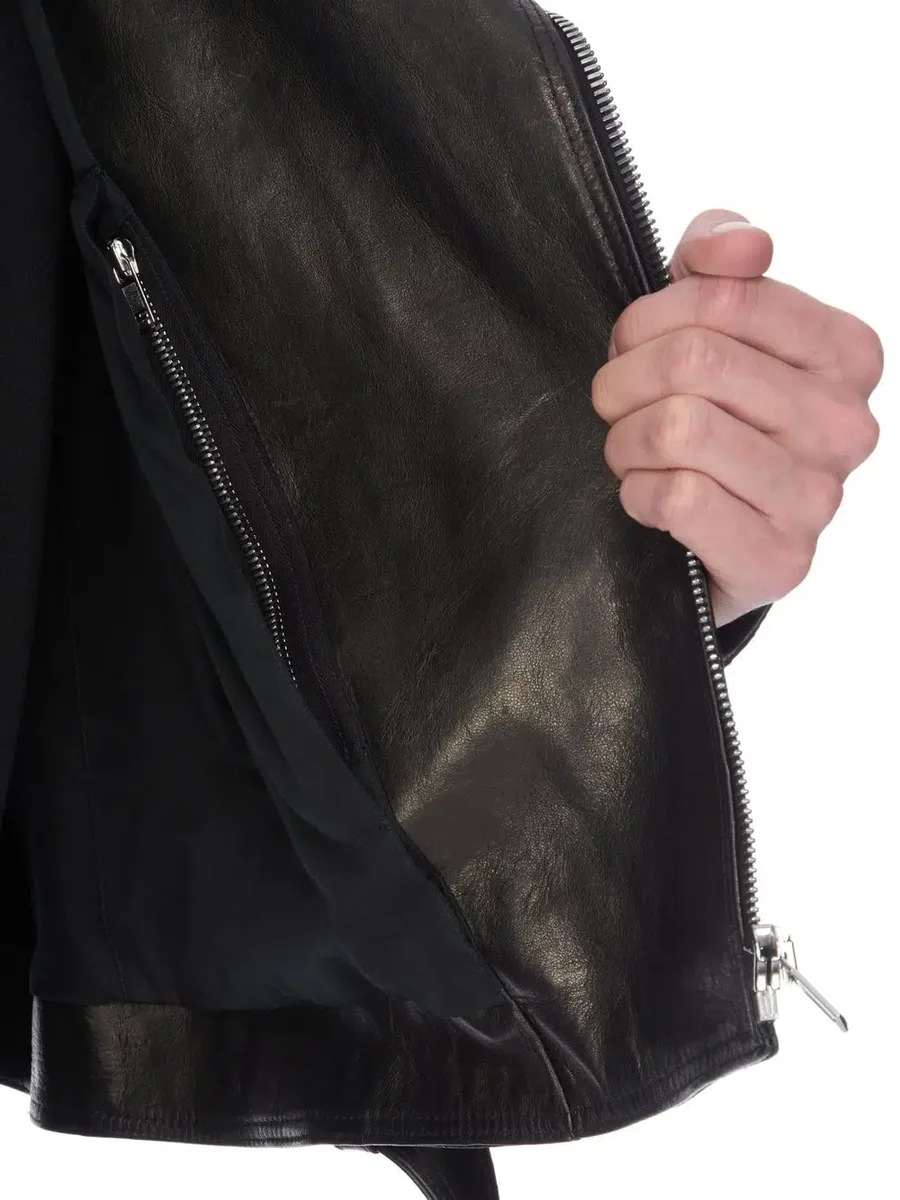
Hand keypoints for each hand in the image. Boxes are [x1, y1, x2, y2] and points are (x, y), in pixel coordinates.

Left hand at [592, 209, 883, 627]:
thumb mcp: (711, 330)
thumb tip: (743, 244)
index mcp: (846, 355)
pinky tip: (646, 499)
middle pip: (693, 361)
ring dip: (626, 441)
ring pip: (680, 428)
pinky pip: (679, 497)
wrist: (708, 547)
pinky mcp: (779, 560)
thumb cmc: (711, 425)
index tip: (629, 345)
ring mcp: (819, 498)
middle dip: (625, 380)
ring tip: (630, 452)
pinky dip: (638, 494)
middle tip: (616, 405)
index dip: (648, 318)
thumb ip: (719, 265)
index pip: (724, 296)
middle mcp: (847, 426)